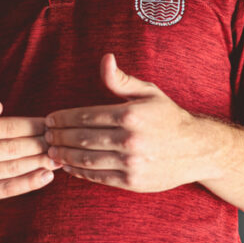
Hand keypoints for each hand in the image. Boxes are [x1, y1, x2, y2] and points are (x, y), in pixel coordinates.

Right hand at [0, 97, 58, 215]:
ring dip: (40, 162)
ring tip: (59, 157)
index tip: (50, 124)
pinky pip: (7, 188)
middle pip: (14, 147)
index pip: (8, 127)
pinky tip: (46, 176)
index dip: (33, 125)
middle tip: (61, 140)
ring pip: (13, 167)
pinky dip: (28, 183)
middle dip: (41, 143)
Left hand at [44, 54, 207, 192]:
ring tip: (51, 152)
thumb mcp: (149, 93)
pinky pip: (98, 177)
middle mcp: (129, 140)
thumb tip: (105, 60)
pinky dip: (80, 172)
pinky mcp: (132, 182)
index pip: (86, 116)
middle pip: (82, 139)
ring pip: (86, 160)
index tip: (50, 119)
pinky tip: (69, 167)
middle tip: (45, 136)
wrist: (198, 150)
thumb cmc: (169, 118)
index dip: (63, 119)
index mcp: (130, 115)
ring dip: (64, 156)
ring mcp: (130, 163)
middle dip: (59, 137)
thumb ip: (122, 80)